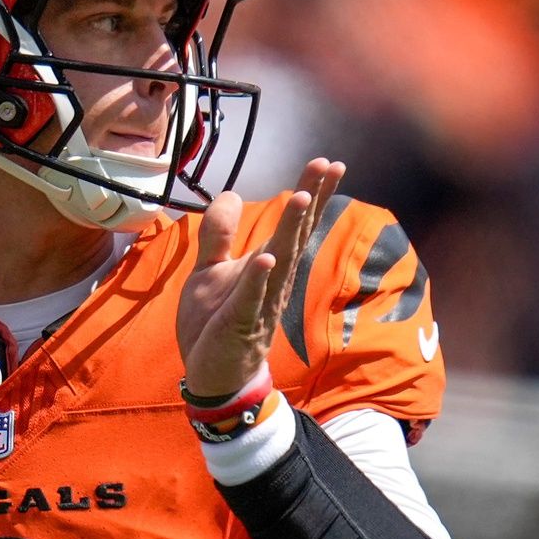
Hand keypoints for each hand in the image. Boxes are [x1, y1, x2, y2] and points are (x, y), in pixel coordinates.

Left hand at [175, 157, 344, 400]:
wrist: (213, 374)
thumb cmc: (215, 321)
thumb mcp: (209, 270)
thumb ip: (219, 234)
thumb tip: (234, 194)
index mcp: (265, 265)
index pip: (291, 226)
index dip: (309, 195)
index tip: (327, 163)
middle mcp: (271, 281)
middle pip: (294, 235)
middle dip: (310, 201)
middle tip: (329, 166)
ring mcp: (258, 303)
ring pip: (278, 262)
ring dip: (290, 231)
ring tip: (303, 199)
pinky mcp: (239, 324)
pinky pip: (250, 299)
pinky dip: (258, 278)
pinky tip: (266, 257)